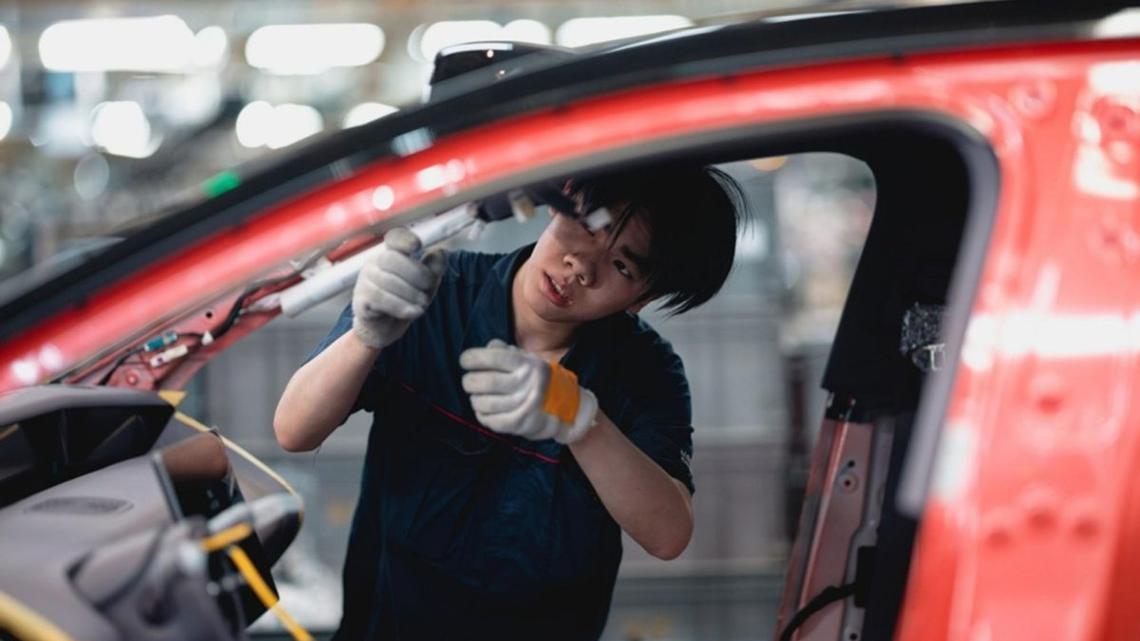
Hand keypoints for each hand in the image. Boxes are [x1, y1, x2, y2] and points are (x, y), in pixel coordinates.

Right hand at [351, 227, 445, 348]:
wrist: (384, 328)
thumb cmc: (404, 300)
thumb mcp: (425, 284)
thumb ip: (434, 268)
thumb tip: (440, 252)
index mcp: (391, 254)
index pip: (394, 238)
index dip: (405, 240)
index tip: (418, 247)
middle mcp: (375, 263)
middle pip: (391, 259)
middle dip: (416, 273)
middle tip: (429, 286)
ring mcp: (364, 281)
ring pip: (387, 281)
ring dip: (411, 294)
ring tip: (423, 304)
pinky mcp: (361, 301)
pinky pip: (380, 299)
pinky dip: (401, 306)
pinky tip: (414, 312)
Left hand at [459, 339, 597, 443]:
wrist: (567, 408)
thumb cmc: (540, 380)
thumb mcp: (529, 360)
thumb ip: (506, 352)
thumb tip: (485, 349)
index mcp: (528, 364)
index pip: (493, 358)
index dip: (473, 358)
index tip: (464, 360)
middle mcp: (526, 384)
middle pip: (484, 382)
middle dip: (469, 380)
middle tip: (468, 380)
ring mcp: (523, 405)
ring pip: (483, 402)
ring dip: (474, 398)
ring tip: (476, 395)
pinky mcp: (519, 423)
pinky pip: (489, 420)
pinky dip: (481, 413)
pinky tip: (483, 408)